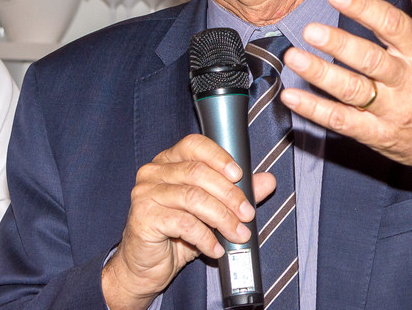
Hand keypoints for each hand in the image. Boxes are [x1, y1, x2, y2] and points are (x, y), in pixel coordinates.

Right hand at [102, 134, 276, 309]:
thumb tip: (267, 181)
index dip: (219, 157)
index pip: (194, 145)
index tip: (240, 175)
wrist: (145, 266)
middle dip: (230, 194)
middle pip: (198, 173)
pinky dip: (206, 237)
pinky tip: (216, 248)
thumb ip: (236, 193)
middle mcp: (154, 172)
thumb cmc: (176, 233)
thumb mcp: (210, 210)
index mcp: (169, 161)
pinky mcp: (144, 218)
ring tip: (238, 233)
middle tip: (247, 214)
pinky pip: (183, 224)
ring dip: (222, 217)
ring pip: (193, 198)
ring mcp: (145, 194)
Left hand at [280, 0, 411, 187]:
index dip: (364, 8)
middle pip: (370, 60)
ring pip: (353, 92)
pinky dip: (316, 111)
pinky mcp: (377, 134)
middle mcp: (407, 82)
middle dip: (339, 44)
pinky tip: (293, 97)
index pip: (392, 25)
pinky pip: (343, 123)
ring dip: (321, 75)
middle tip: (311, 30)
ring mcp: (391, 111)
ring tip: (295, 58)